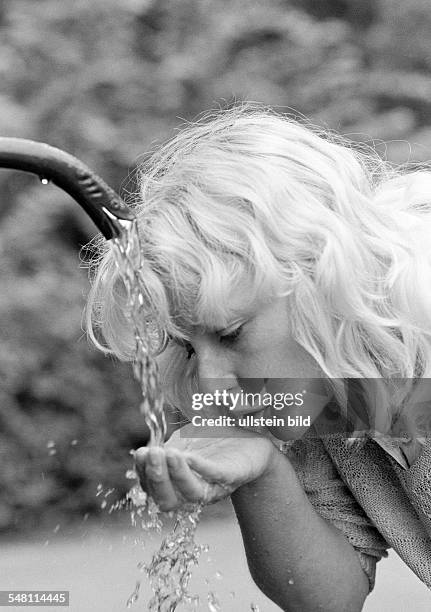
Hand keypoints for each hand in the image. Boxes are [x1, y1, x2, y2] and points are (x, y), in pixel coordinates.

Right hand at [134, 424, 278, 510]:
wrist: (248, 432)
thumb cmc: (212, 440)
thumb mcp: (182, 444)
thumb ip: (164, 452)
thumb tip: (141, 455)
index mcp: (178, 485)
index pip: (153, 490)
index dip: (143, 475)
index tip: (140, 453)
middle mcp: (194, 492)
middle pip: (168, 501)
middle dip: (157, 479)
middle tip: (151, 454)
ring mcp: (215, 486)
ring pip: (192, 494)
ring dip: (177, 475)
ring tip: (169, 453)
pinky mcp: (233, 475)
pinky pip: (216, 476)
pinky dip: (201, 468)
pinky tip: (189, 455)